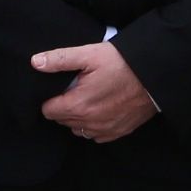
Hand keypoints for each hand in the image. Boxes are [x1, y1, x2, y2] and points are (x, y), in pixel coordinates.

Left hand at [30, 40, 156, 142]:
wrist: (154, 75)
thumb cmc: (122, 63)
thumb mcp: (89, 54)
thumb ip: (60, 59)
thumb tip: (35, 62)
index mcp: (78, 105)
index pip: (48, 111)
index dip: (50, 99)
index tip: (61, 88)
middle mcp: (89, 123)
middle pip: (62, 120)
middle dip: (64, 106)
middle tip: (76, 89)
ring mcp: (104, 130)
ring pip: (78, 129)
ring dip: (78, 117)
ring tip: (88, 98)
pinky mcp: (118, 132)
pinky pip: (95, 135)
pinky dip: (94, 125)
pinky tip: (101, 109)